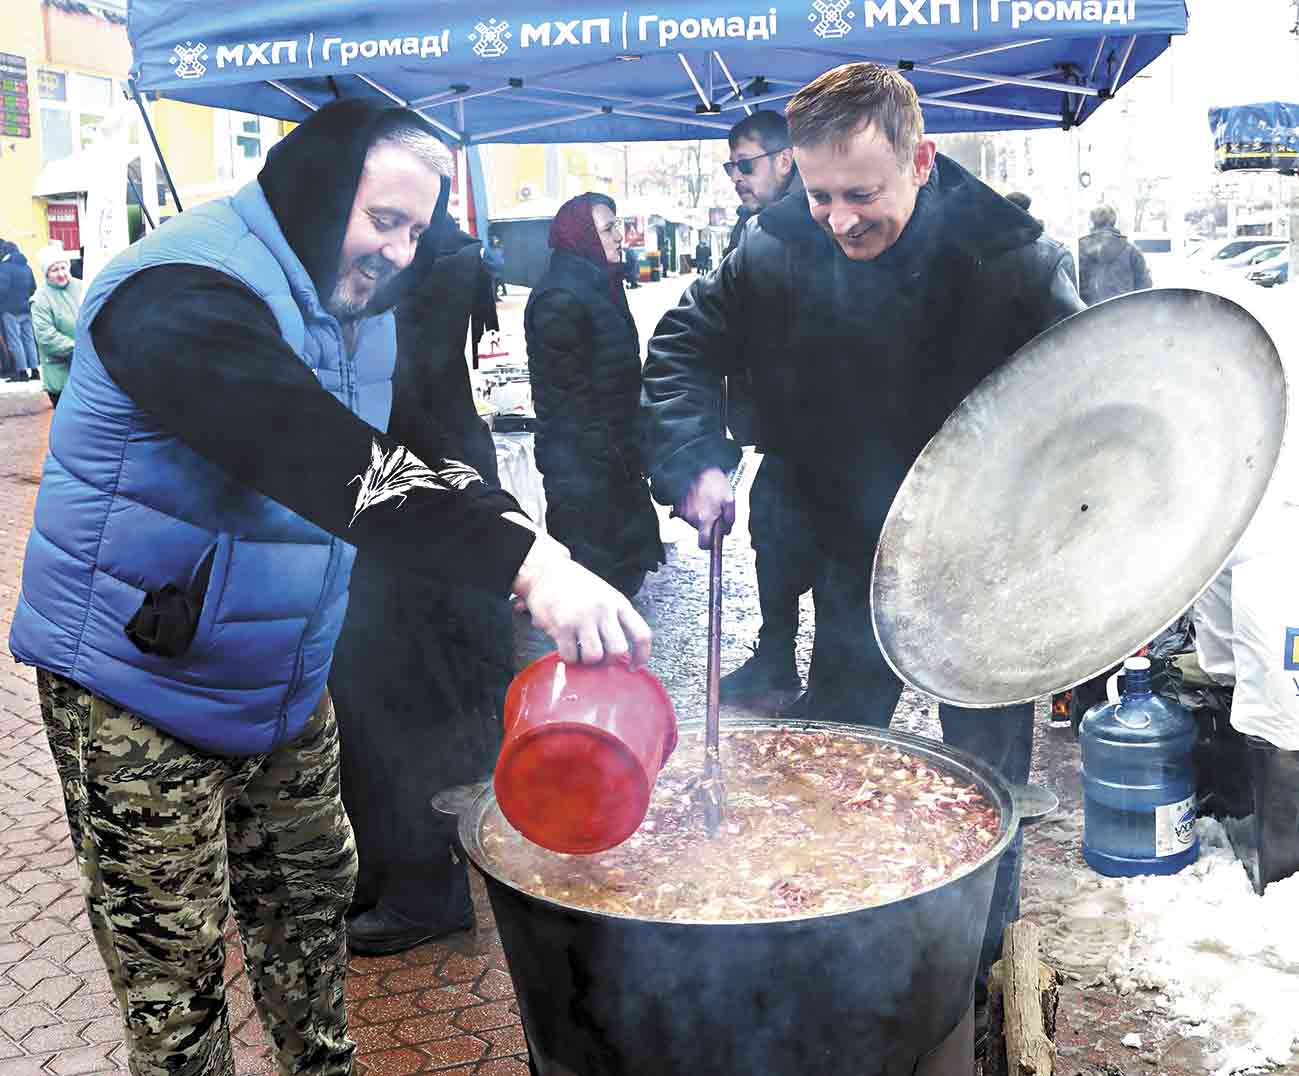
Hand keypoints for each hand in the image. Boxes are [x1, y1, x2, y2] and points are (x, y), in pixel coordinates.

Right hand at [509, 525, 652, 666]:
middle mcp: (604, 610)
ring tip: (580, 653)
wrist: (546, 572)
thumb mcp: (605, 595)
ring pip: (594, 657)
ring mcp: (583, 618)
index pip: (642, 634)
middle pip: (618, 650)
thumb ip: (615, 618)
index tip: (633, 667)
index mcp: (619, 603)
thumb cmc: (577, 586)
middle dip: (609, 661)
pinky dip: (569, 659)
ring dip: (587, 661)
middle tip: (599, 659)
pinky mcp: (562, 626)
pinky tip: (566, 649)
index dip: (641, 656)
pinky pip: (571, 655)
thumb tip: (621, 653)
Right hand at [677, 467, 734, 548]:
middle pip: (700, 531)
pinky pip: (686, 513)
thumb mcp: (730, 501)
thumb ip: (730, 520)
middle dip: (707, 525)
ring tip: (706, 500)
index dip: (709, 545)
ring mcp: (683, 512)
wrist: (696, 467)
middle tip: (714, 511)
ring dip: (700, 515)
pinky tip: (697, 498)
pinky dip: (692, 508)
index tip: (712, 541)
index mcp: (705, 519)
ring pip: (694, 521)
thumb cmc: (714, 483)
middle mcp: (692, 518)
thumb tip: (726, 532)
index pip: (704, 544)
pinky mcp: (678, 505)